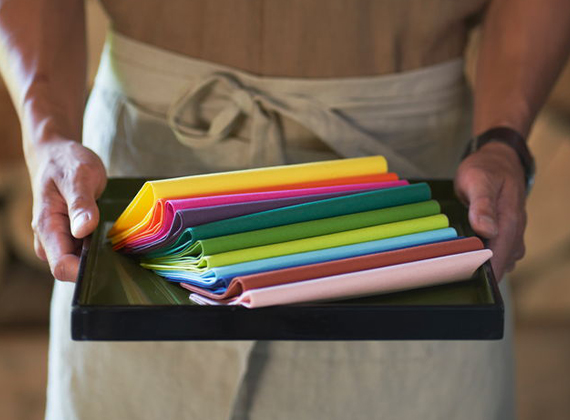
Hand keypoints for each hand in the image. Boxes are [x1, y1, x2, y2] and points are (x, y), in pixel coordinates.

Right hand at [30, 138, 106, 281]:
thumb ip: (81, 204)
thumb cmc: (66, 162)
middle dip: (97, 264)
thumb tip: (84, 230)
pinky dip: (101, 247)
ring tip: (120, 239)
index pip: (62, 266)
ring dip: (101, 256)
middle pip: (73, 269)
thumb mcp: (78, 176)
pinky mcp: (71, 237)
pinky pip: (87, 252)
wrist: (56, 154)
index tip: (111, 261)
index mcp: (47, 227)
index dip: (85, 272)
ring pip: (82, 262)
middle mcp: (50, 240)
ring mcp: (61, 240)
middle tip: (123, 247)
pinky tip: (116, 237)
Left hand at [454, 142, 527, 279]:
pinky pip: (498, 250)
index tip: (468, 281)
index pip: (500, 254)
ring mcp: (511, 232)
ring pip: (502, 258)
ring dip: (485, 266)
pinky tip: (467, 258)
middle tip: (457, 281)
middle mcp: (514, 230)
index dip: (486, 270)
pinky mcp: (504, 231)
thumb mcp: (479, 181)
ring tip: (459, 272)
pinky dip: (486, 257)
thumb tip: (487, 230)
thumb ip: (483, 205)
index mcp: (510, 220)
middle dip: (484, 273)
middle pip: (502, 261)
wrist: (498, 158)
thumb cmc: (486, 168)